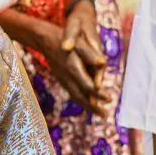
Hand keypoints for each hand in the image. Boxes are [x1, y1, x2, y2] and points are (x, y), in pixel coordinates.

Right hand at [41, 0, 109, 114]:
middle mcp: (67, 77)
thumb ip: (91, 55)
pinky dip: (82, 101)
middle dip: (93, 106)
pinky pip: (73, 93)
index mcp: (72, 69)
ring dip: (88, 106)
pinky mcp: (62, 80)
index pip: (87, 85)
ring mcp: (63, 80)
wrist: (46, 40)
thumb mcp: (80, 44)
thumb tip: (102, 63)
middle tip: (105, 115)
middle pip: (81, 95)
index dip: (98, 94)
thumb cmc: (67, 39)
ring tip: (101, 114)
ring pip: (76, 96)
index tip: (109, 99)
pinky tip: (89, 105)